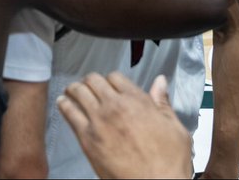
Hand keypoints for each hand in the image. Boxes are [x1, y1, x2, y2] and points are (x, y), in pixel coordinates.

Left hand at [58, 72, 191, 179]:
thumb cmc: (168, 162)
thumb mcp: (175, 129)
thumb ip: (163, 103)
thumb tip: (160, 82)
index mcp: (137, 101)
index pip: (115, 77)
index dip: (111, 80)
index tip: (109, 85)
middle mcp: (115, 106)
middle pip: (93, 80)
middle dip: (90, 81)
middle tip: (88, 86)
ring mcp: (98, 120)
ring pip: (78, 91)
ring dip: (74, 89)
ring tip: (72, 91)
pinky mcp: (87, 137)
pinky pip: (69, 112)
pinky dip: (64, 104)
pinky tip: (63, 103)